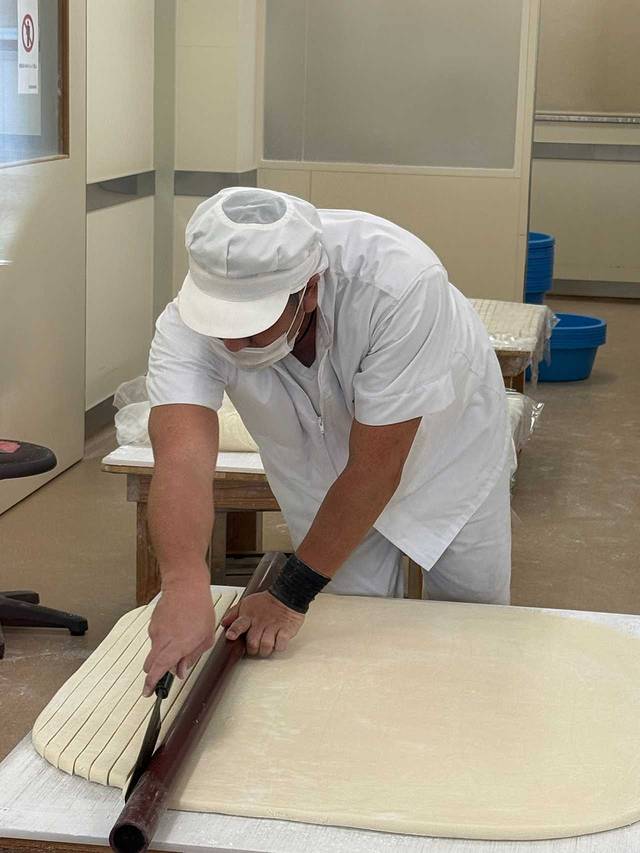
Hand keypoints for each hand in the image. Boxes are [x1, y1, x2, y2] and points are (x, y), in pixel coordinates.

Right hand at [143, 578, 215, 696]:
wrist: (186, 585)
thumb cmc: (199, 609)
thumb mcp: (205, 638)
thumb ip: (192, 657)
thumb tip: (180, 671)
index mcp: (175, 647)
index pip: (157, 670)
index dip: (150, 684)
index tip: (148, 692)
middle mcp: (161, 640)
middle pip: (150, 664)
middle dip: (156, 671)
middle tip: (172, 666)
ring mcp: (155, 631)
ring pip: (155, 650)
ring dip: (165, 651)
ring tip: (183, 637)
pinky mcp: (153, 623)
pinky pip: (157, 637)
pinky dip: (165, 638)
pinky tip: (178, 628)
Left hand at [221, 591, 303, 656]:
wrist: (286, 595)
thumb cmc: (266, 602)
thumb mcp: (247, 603)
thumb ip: (234, 614)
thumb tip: (224, 623)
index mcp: (249, 616)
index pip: (239, 624)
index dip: (234, 631)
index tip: (231, 636)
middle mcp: (260, 622)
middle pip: (253, 642)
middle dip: (252, 649)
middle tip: (254, 647)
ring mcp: (273, 627)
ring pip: (266, 646)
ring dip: (265, 650)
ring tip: (266, 646)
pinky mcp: (286, 630)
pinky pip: (280, 644)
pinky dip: (278, 647)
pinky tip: (277, 643)